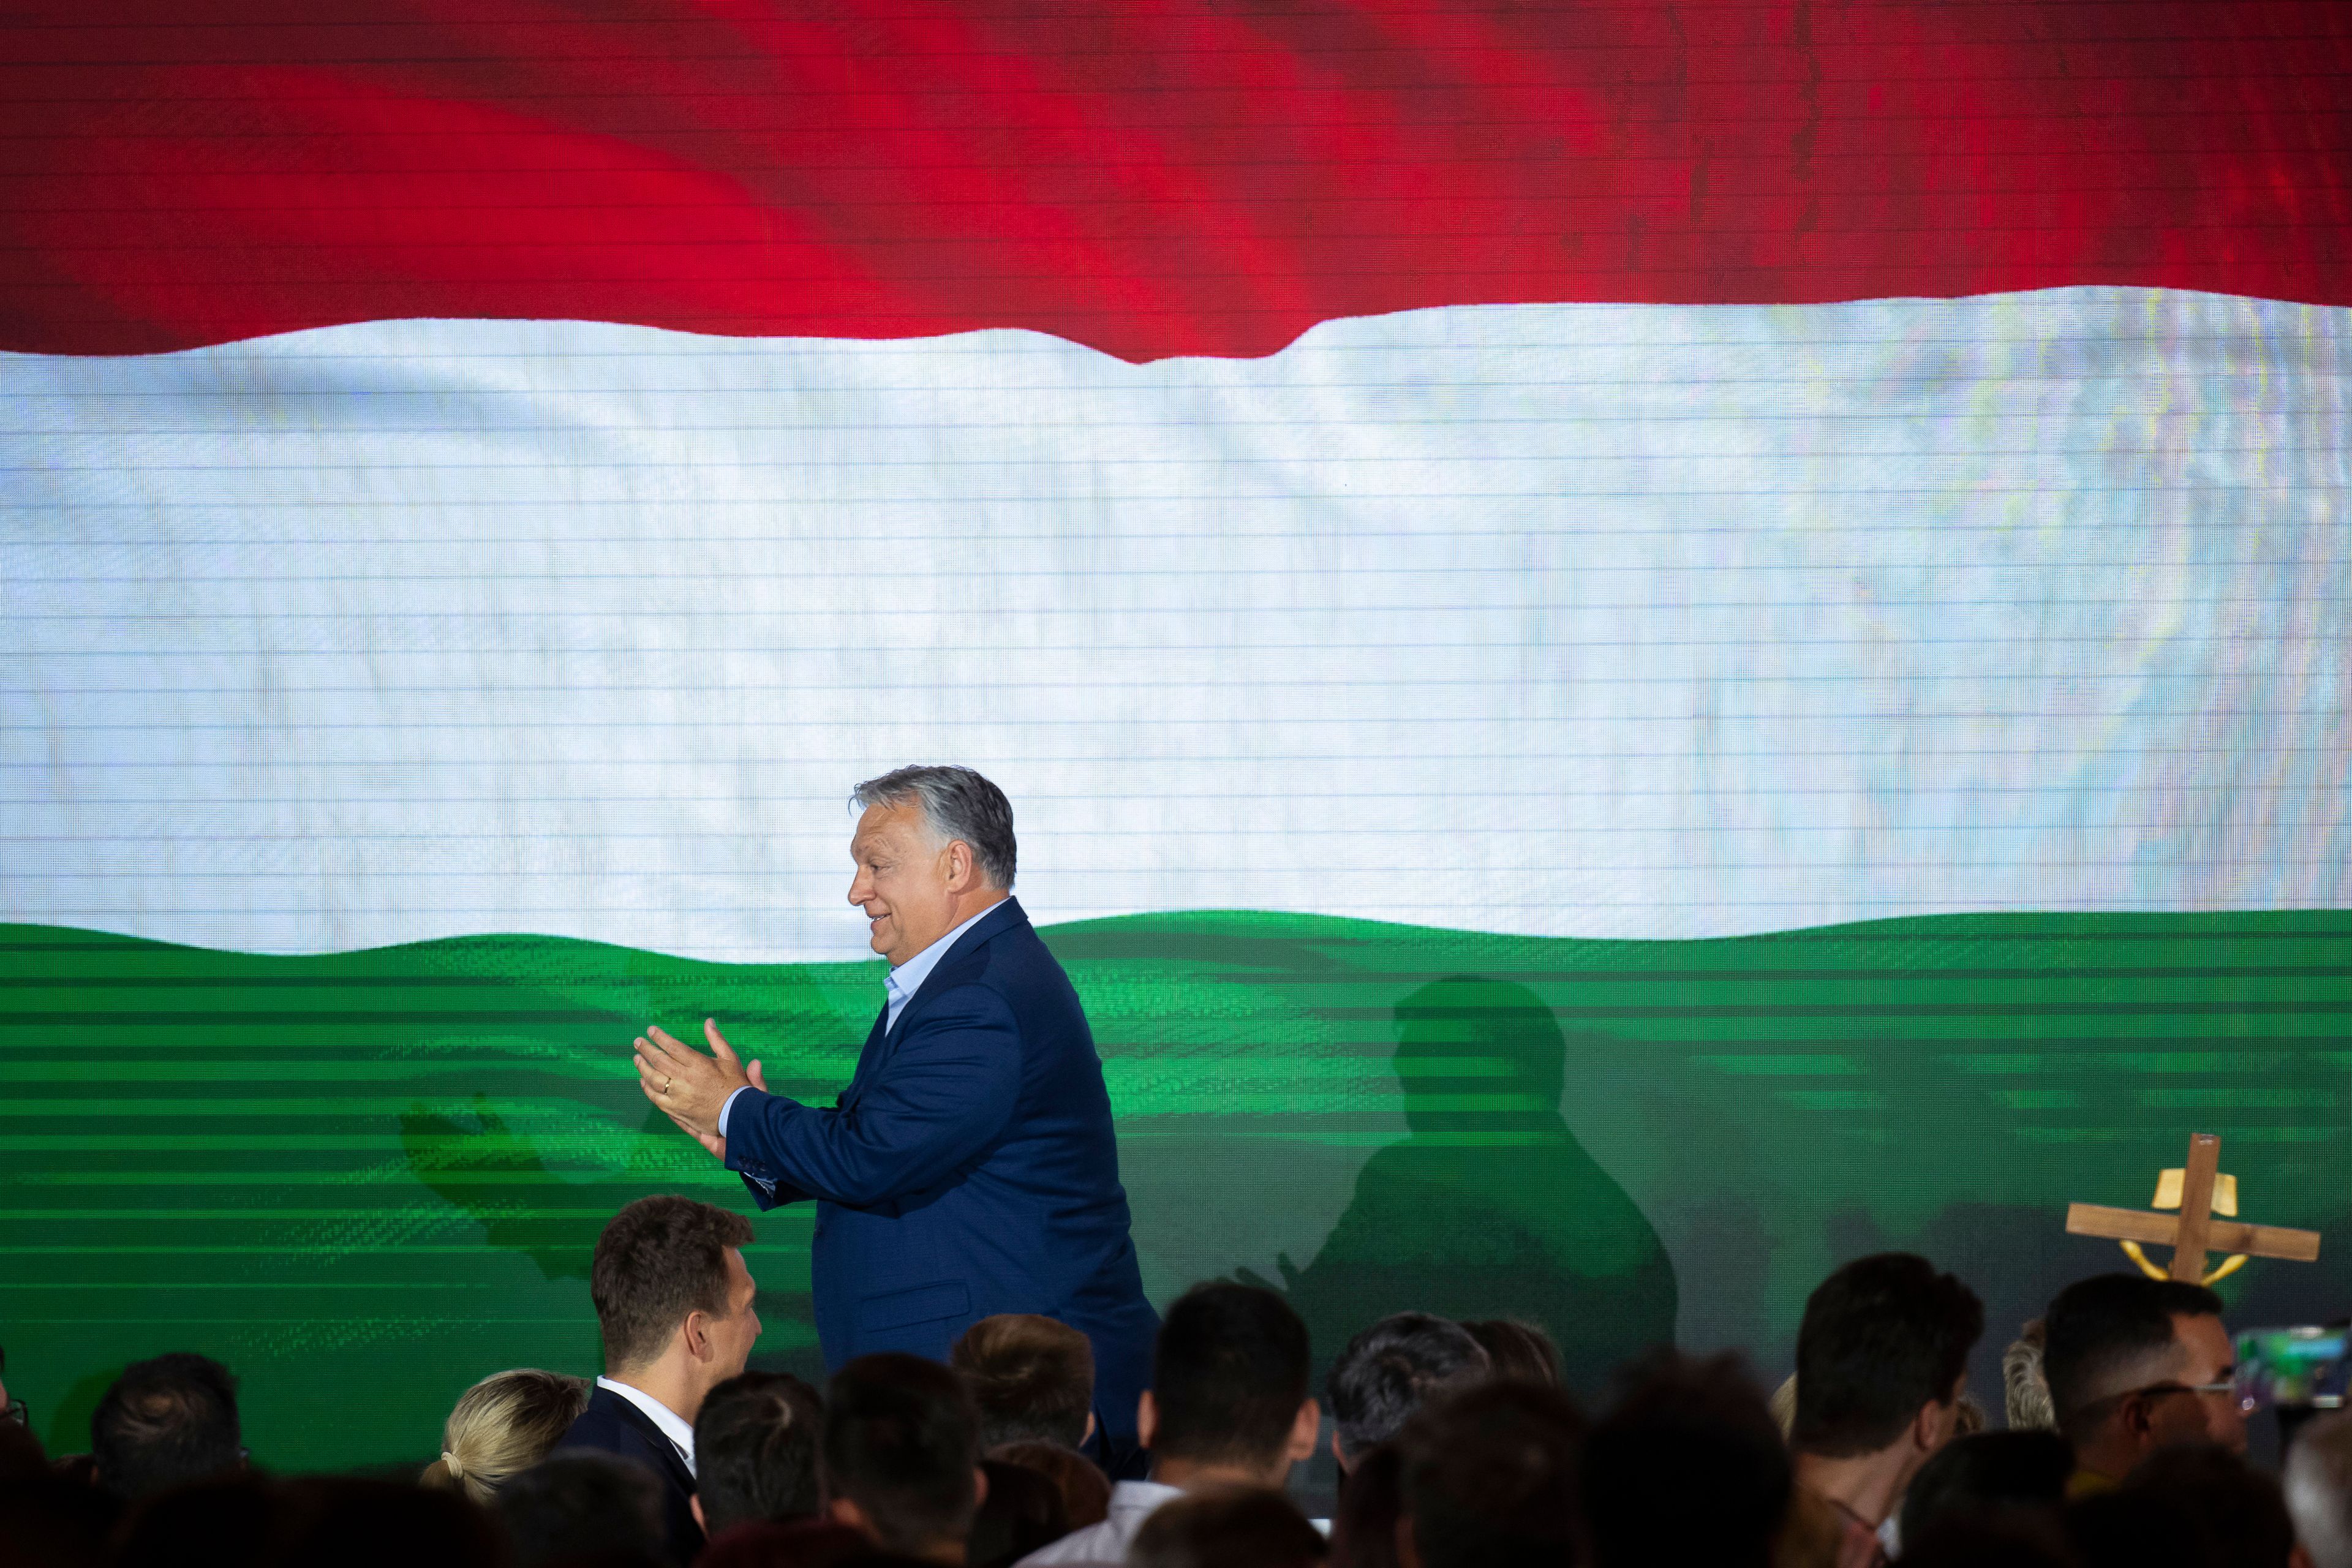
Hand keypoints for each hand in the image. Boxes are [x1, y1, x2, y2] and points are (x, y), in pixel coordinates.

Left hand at [634, 1018, 766, 1159]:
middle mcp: (686, 1079)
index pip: (673, 1047)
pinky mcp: (676, 1110)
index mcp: (699, 1064)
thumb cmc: (736, 1086)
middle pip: (659, 1061)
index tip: (651, 1030)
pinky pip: (656, 1098)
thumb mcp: (730, 1059)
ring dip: (642, 1067)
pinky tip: (643, 1081)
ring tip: (637, 1059)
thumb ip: (717, 1039)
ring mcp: (679, 1096)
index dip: (660, 1037)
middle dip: (646, 1049)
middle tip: (638, 1042)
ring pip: (653, 1079)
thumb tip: (708, 1021)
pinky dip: (647, 1089)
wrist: (738, 1116)